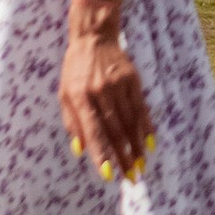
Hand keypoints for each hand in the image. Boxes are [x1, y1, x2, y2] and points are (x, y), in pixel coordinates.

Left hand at [61, 20, 153, 183]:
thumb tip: (79, 151)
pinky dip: (146, 126)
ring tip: (141, 165)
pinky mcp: (133, 79)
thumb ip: (71, 122)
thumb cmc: (75, 71)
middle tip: (130, 177)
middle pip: (114, 129)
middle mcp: (100, 91)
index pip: (92, 130)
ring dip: (136, 146)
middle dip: (123, 156)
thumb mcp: (64, 94)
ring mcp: (118, 84)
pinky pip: (141, 107)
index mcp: (79, 96)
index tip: (108, 174)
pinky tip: (150, 142)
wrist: (93, 37)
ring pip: (129, 121)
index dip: (101, 153)